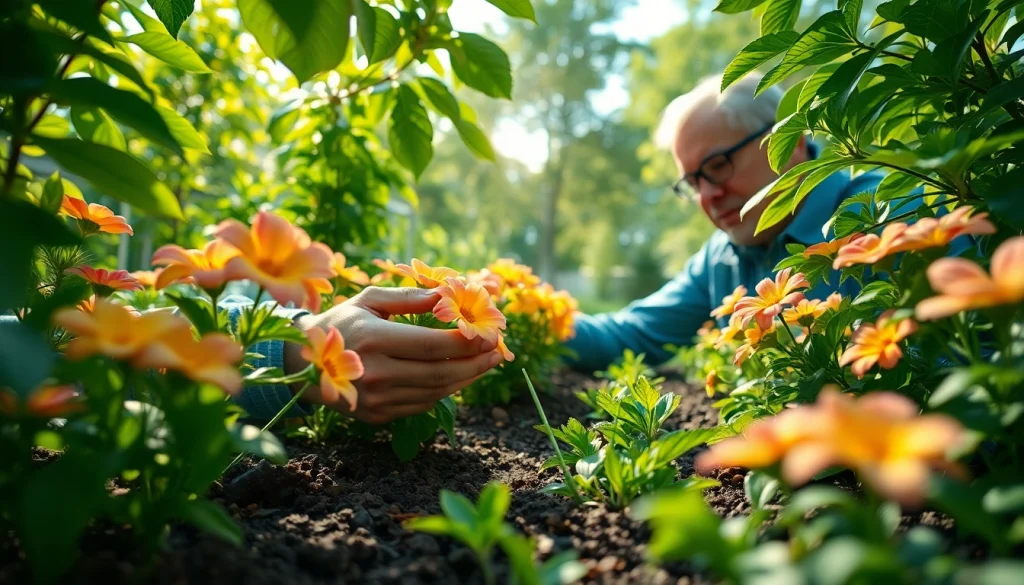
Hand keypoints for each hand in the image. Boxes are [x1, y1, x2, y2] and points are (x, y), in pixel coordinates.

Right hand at [283, 286, 500, 423]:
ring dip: (466, 380)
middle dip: (475, 364)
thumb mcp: (369, 300)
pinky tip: (459, 377)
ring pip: (435, 393)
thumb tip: (447, 296)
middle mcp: (375, 373)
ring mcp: (375, 398)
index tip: (489, 334)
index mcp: (373, 339)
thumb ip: (409, 297)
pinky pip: (421, 405)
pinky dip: (445, 392)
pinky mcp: (377, 415)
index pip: (432, 345)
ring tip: (485, 364)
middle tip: (498, 352)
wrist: (301, 363)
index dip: (466, 342)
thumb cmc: (342, 323)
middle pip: (440, 373)